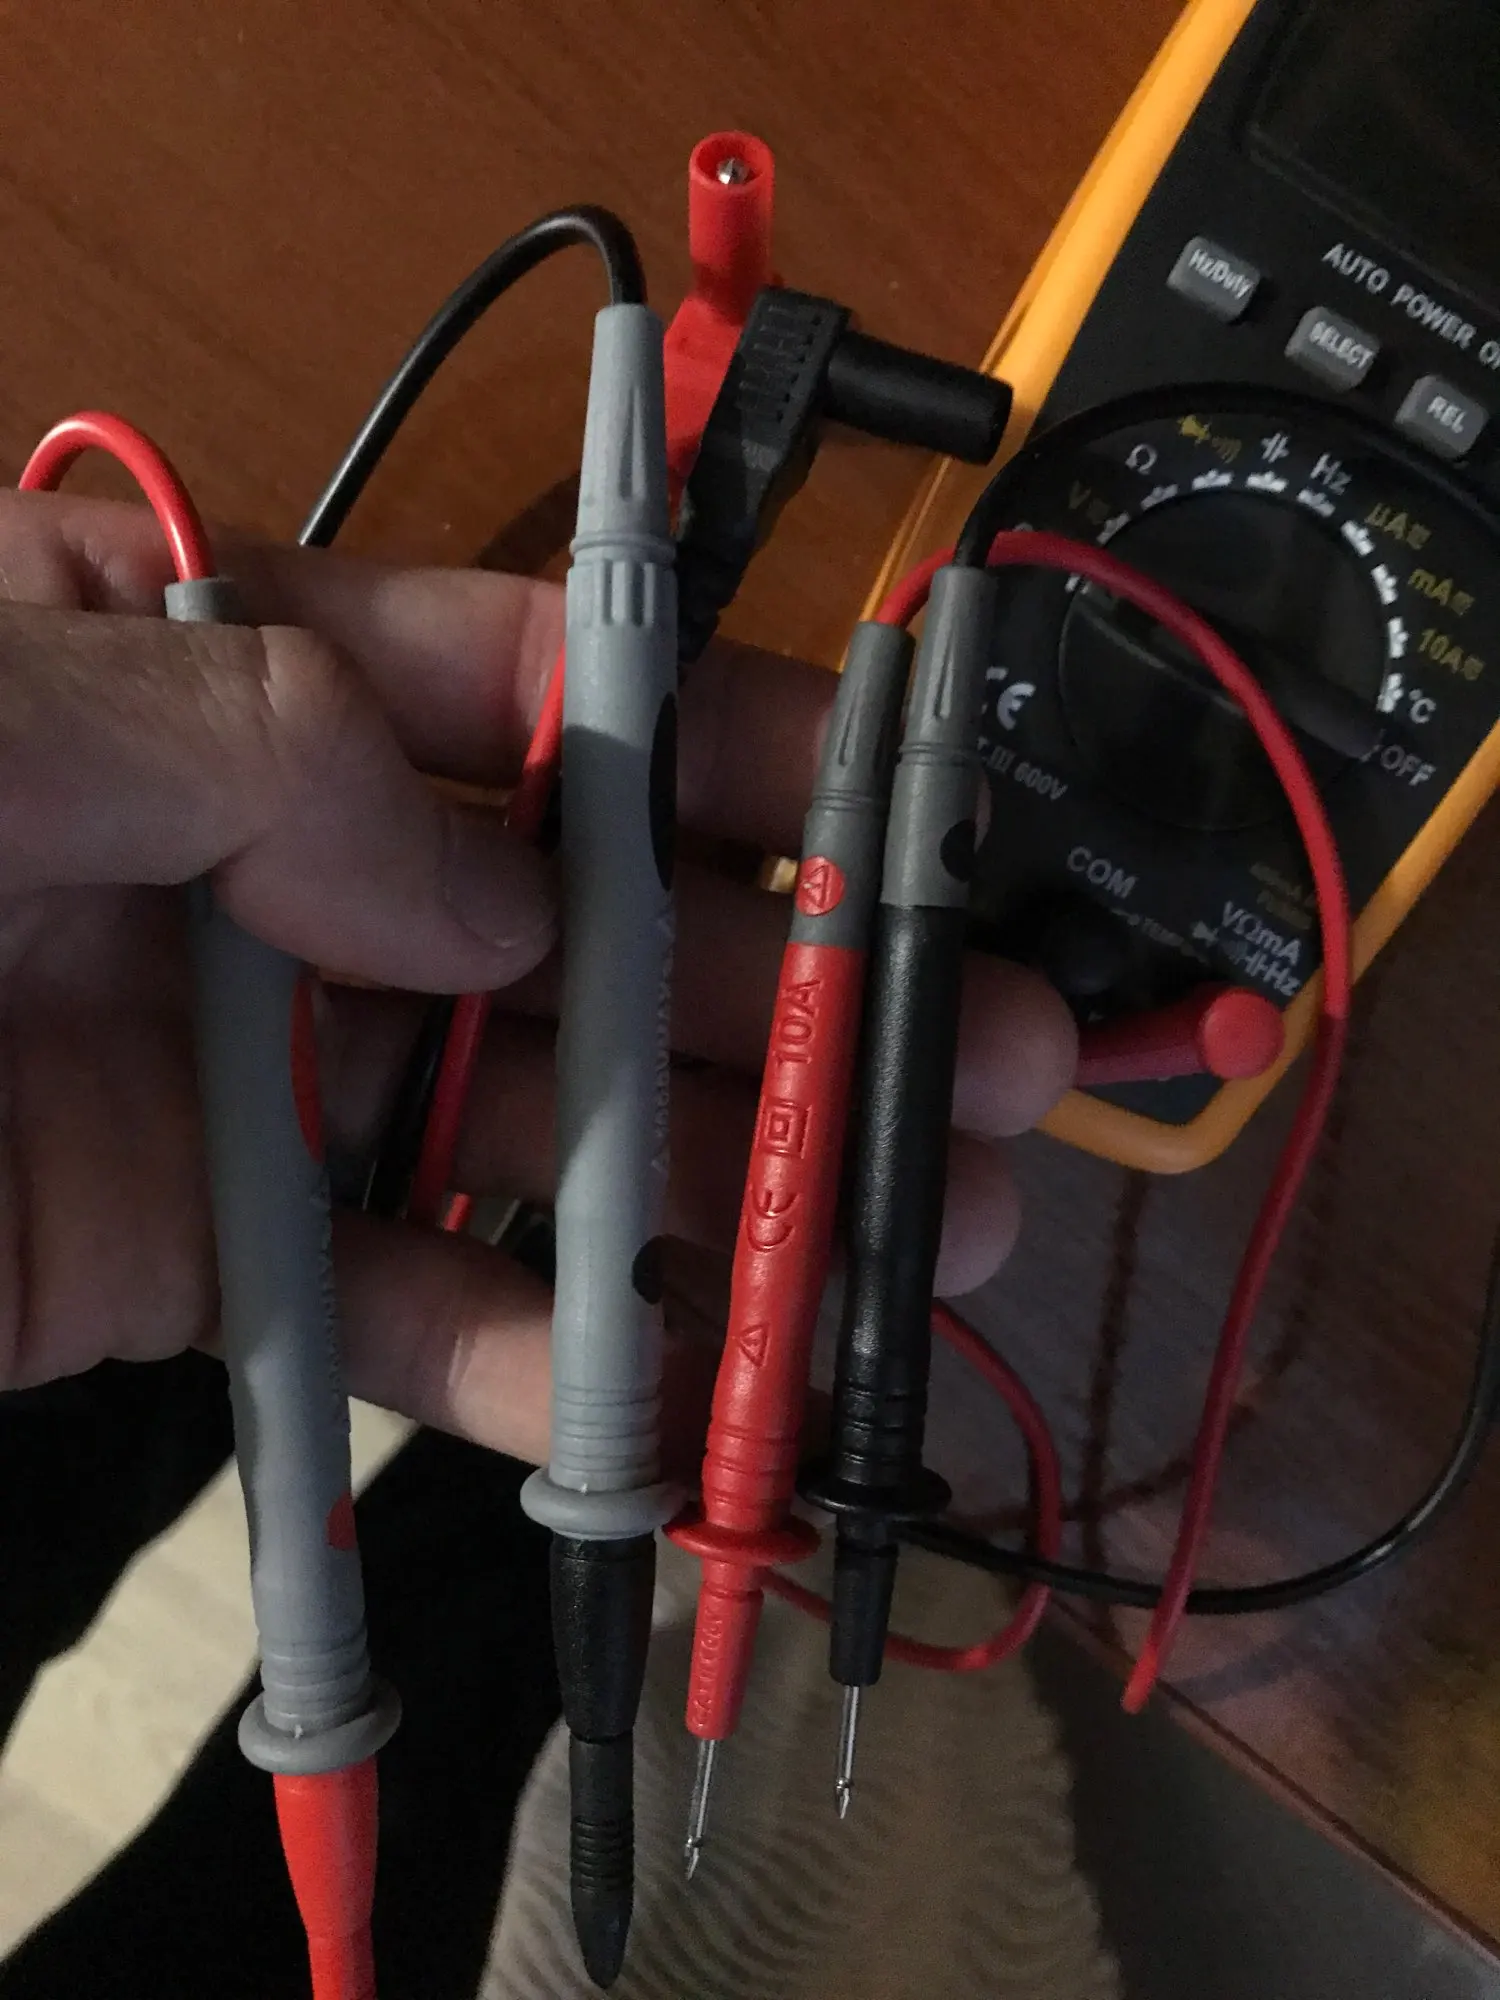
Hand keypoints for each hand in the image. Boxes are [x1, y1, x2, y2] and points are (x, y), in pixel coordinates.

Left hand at [0, 490, 1074, 1463]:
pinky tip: (676, 1389)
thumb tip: (500, 890)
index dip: (711, 735)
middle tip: (966, 1052)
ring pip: (527, 1123)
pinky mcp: (202, 1251)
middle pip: (572, 922)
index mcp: (204, 665)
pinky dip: (532, 1354)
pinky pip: (400, 1301)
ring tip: (894, 1238)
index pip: (513, 677)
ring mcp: (242, 1063)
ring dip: (717, 1183)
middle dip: (785, 985)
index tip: (879, 800)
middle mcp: (257, 859)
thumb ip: (253, 739)